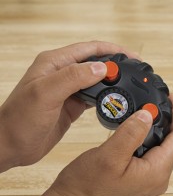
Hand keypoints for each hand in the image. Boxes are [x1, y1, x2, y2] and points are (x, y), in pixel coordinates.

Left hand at [0, 41, 138, 171]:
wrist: (10, 146)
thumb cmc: (19, 119)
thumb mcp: (46, 94)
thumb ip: (73, 78)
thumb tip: (101, 67)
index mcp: (54, 63)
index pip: (89, 49)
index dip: (113, 50)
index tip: (133, 58)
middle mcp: (61, 73)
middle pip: (96, 63)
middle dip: (117, 66)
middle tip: (137, 74)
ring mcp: (67, 90)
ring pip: (97, 80)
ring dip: (114, 82)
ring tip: (132, 86)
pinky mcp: (71, 106)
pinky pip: (94, 97)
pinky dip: (107, 98)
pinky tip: (117, 102)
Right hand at [46, 93, 172, 195]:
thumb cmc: (87, 187)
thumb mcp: (109, 155)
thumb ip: (131, 133)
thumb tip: (148, 114)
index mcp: (157, 172)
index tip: (172, 97)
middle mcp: (158, 178)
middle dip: (168, 119)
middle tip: (156, 100)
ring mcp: (149, 180)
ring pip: (161, 147)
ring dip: (155, 128)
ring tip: (144, 109)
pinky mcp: (139, 179)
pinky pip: (149, 153)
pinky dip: (145, 138)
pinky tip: (134, 128)